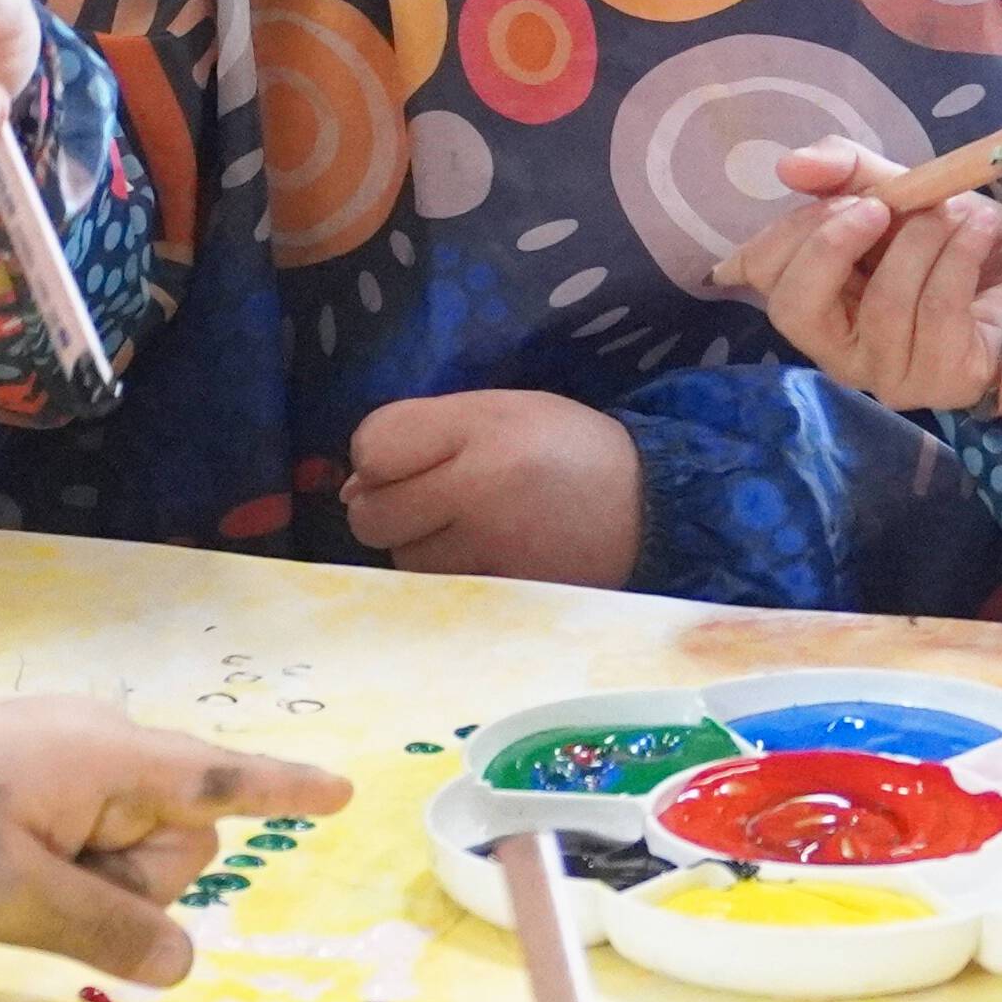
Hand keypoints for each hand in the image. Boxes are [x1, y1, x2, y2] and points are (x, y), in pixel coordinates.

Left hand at [0, 695, 351, 987]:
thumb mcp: (10, 898)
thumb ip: (107, 930)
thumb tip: (183, 959)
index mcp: (110, 760)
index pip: (220, 779)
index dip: (283, 793)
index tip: (343, 793)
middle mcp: (103, 749)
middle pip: (178, 842)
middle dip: (132, 888)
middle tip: (36, 893)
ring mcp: (66, 763)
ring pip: (131, 852)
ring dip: (89, 888)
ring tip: (3, 880)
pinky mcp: (33, 785)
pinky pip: (87, 843)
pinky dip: (66, 875)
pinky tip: (4, 876)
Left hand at [340, 392, 641, 585]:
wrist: (650, 503)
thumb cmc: (560, 448)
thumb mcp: (497, 409)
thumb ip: (422, 433)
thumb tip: (351, 489)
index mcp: (478, 426)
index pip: (372, 447)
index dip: (378, 457)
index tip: (411, 459)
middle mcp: (480, 487)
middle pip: (372, 516)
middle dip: (388, 509)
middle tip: (432, 501)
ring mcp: (493, 547)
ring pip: (403, 561)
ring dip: (420, 547)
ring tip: (470, 529)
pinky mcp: (507, 592)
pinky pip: (441, 591)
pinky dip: (451, 577)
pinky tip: (488, 557)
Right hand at [726, 141, 1001, 427]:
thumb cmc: (959, 240)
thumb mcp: (902, 191)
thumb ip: (846, 172)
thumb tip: (789, 166)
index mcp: (817, 297)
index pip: (760, 276)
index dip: (786, 235)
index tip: (842, 198)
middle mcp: (840, 347)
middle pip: (794, 309)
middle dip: (831, 246)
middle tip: (878, 206)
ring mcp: (889, 374)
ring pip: (882, 305)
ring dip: (920, 241)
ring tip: (954, 212)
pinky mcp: (942, 382)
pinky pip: (938, 312)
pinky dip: (960, 256)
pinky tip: (980, 231)